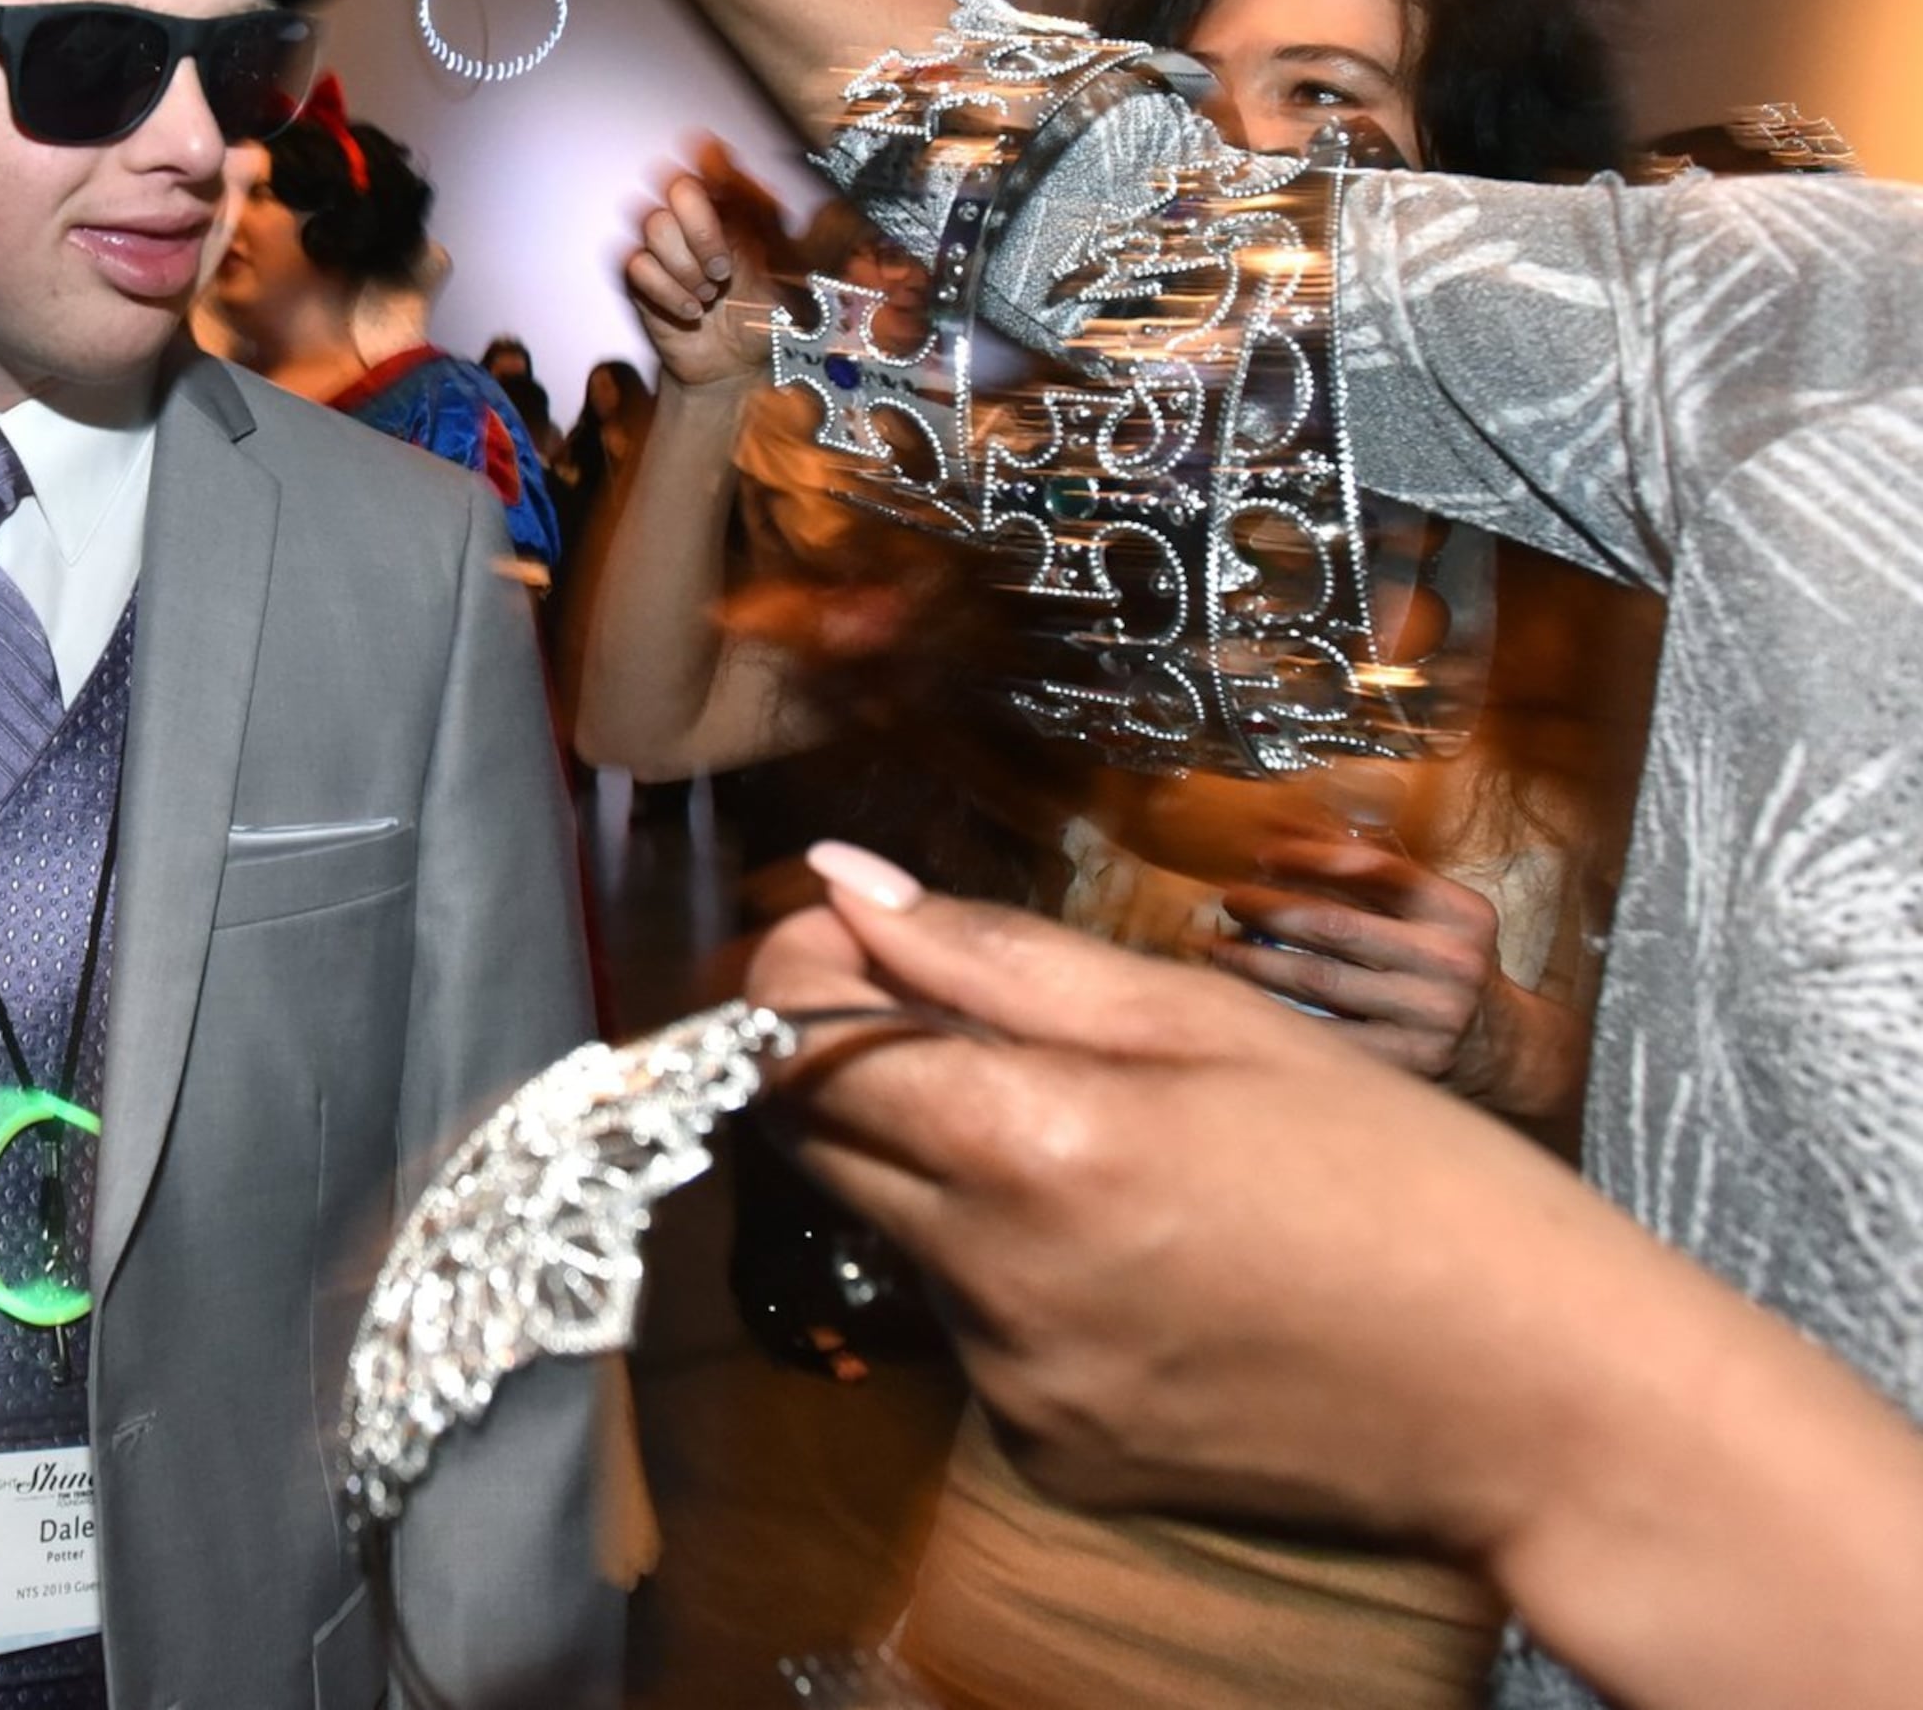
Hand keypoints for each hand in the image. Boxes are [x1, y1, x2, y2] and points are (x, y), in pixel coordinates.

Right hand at [620, 140, 787, 394]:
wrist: (737, 364)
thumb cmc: (767, 314)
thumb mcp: (795, 272)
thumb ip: (796, 230)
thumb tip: (811, 199)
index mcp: (732, 205)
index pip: (715, 162)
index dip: (718, 168)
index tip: (729, 193)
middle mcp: (693, 217)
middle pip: (676, 183)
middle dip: (702, 229)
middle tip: (723, 268)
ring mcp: (662, 246)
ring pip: (654, 223)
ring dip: (687, 267)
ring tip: (710, 295)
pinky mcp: (639, 277)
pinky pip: (637, 264)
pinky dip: (670, 293)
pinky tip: (692, 311)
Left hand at [743, 845, 1631, 1554]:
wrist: (1548, 1407)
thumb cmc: (1411, 1184)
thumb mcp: (1214, 1024)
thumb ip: (999, 958)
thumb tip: (844, 883)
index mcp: (1033, 1150)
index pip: (787, 1048)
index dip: (798, 974)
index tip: (853, 936)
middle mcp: (994, 1281)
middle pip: (810, 1141)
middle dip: (847, 1061)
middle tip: (959, 1014)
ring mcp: (1013, 1383)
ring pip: (900, 1230)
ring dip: (949, 1169)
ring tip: (1117, 1156)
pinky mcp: (1048, 1452)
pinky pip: (974, 1328)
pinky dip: (1016, 1273)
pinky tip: (1147, 1261)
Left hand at [1207, 825, 1546, 1103]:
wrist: (1501, 1046)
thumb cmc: (1444, 962)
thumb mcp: (1430, 912)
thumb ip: (1369, 873)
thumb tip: (1285, 828)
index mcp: (1460, 913)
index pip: (1376, 870)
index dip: (1310, 857)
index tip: (1262, 853)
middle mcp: (1450, 962)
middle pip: (1335, 926)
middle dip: (1268, 909)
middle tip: (1228, 899)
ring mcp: (1431, 1016)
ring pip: (1319, 980)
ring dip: (1254, 960)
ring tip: (1217, 946)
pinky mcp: (1409, 1061)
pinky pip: (1324, 1033)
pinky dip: (1275, 1012)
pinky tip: (1242, 998)